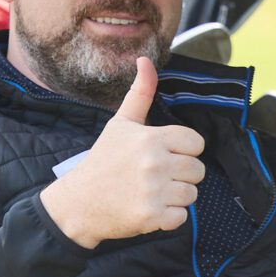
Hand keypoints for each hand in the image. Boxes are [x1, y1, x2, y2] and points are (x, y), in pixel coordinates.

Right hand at [37, 57, 205, 248]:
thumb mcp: (120, 123)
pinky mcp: (152, 217)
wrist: (78, 203)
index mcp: (151, 138)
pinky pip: (181, 217)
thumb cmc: (102, 160)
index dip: (183, 150)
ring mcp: (154, 191)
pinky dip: (168, 217)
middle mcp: (155, 163)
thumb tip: (145, 59)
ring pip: (191, 194)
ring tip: (152, 192)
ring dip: (175, 196)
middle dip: (181, 174)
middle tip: (156, 176)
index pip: (196, 143)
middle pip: (197, 170)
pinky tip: (150, 208)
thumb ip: (140, 93)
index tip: (164, 155)